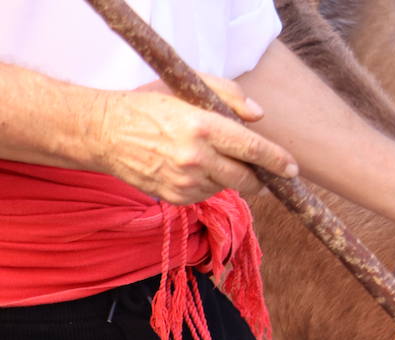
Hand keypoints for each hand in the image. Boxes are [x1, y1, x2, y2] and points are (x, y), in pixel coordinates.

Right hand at [93, 73, 297, 203]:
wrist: (102, 132)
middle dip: (260, 178)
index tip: (292, 169)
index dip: (277, 161)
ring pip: (227, 187)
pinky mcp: (176, 198)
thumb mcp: (185, 86)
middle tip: (261, 171)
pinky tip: (189, 168)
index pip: (252, 148)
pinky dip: (207, 184)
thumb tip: (259, 117)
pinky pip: (207, 195)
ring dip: (228, 177)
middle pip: (247, 179)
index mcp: (202, 127)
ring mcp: (185, 181)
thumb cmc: (147, 104)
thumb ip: (227, 95)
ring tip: (205, 157)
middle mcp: (196, 158)